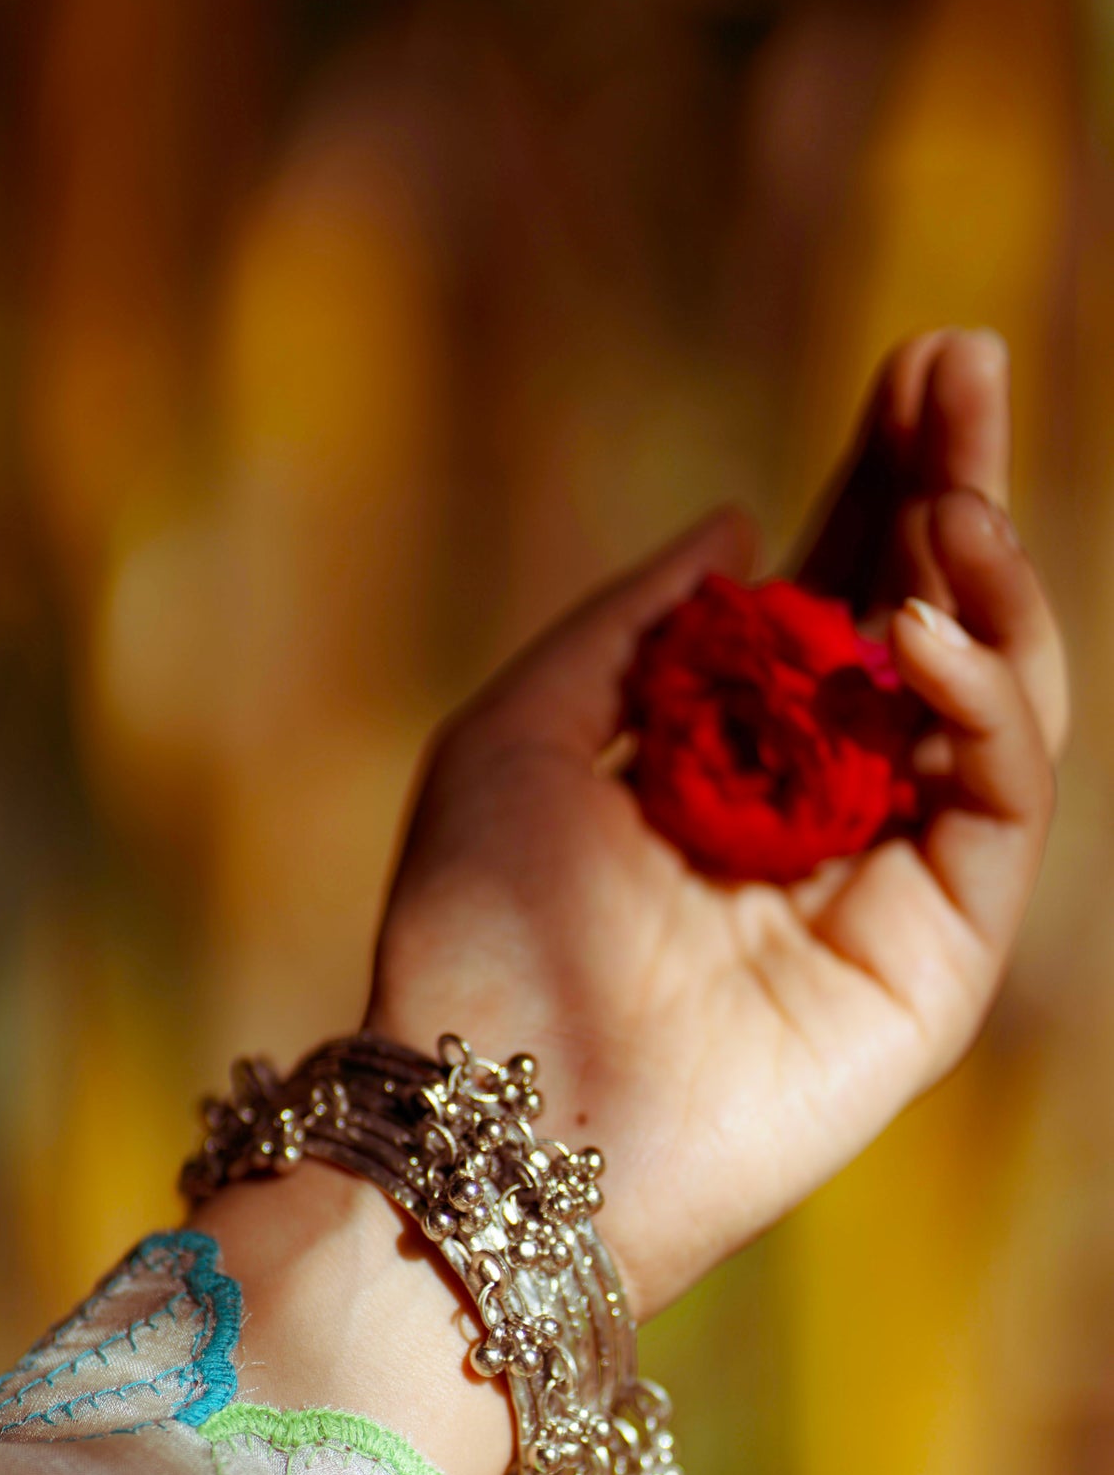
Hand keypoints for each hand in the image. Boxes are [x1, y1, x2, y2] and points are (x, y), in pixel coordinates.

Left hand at [368, 330, 1067, 1321]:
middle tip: (967, 364)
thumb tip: (737, 523)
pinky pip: (997, 809)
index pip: (835, 593)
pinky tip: (918, 631)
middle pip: (924, 625)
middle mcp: (820, 812)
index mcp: (726, 756)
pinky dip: (983, 706)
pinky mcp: (934, 964)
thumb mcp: (519, 731)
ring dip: (984, 583)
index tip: (919, 358)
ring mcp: (886, 888)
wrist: (484, 1115)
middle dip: (952, 489)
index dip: (880, 478)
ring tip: (951, 495)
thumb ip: (632, 627)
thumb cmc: (476, 932)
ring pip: (990, 707)